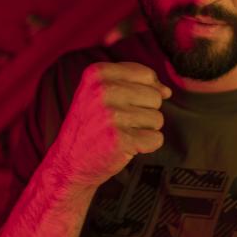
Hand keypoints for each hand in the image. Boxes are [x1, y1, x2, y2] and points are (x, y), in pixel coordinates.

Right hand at [53, 62, 170, 188]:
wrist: (69, 163)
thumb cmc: (91, 125)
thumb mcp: (101, 93)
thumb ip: (135, 83)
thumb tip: (167, 91)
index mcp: (97, 73)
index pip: (146, 74)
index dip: (143, 92)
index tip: (122, 104)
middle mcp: (102, 90)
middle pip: (155, 97)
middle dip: (143, 112)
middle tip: (118, 123)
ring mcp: (111, 116)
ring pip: (157, 118)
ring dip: (143, 130)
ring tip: (119, 133)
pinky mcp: (120, 140)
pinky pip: (156, 139)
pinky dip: (145, 146)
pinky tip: (124, 146)